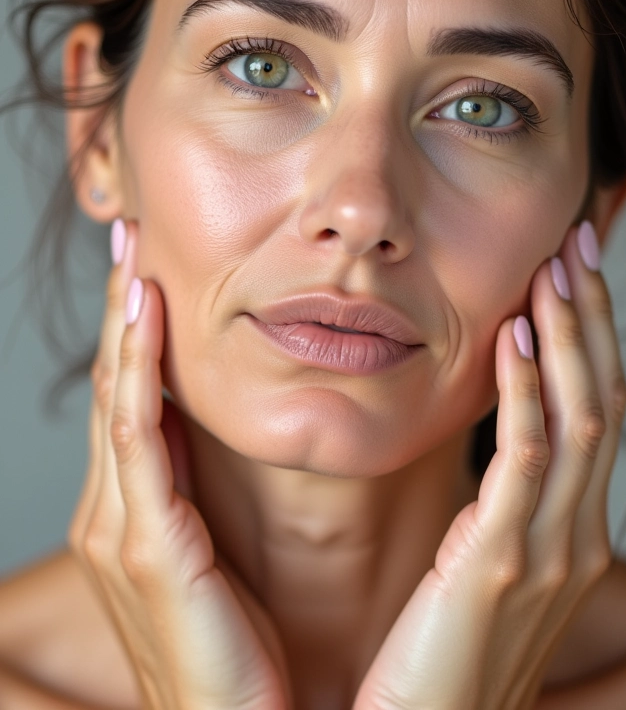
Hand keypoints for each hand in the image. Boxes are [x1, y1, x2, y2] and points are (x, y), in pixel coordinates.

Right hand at [67, 220, 290, 709]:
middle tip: (133, 242)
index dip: (139, 336)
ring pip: (121, 402)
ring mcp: (124, 530)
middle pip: (118, 390)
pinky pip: (139, 441)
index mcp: (141, 514)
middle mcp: (118, 514)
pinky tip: (144, 320)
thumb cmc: (241, 649)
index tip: (153, 274)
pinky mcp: (150, 549)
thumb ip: (204, 498)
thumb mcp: (220, 558)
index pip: (134, 404)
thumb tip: (215, 437)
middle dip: (125, 314)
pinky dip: (137, 376)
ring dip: (127, 327)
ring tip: (135, 259)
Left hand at [352, 223, 625, 709]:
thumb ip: (501, 507)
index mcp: (569, 532)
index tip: (571, 274)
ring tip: (554, 269)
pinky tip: (515, 340)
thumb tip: (496, 437)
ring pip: (580, 419)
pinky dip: (528, 395)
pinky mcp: (498, 564)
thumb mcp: (486, 567)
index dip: (590, 339)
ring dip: (569, 337)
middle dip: (592, 317)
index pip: (596, 412)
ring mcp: (547, 552)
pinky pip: (525, 462)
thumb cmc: (442, 650)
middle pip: (602, 400)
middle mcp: (575, 536)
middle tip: (578, 243)